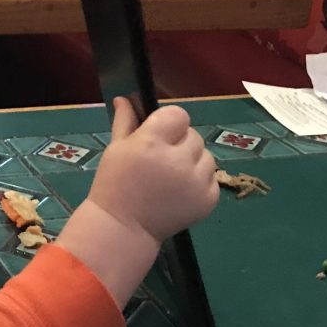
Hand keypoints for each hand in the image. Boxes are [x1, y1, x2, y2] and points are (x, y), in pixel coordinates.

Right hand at [87, 98, 218, 243]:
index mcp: (151, 144)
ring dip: (193, 163)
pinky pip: (212, 178)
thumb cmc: (115, 185)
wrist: (123, 228)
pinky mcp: (208, 199)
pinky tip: (180, 192)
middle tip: (161, 162)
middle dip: (180, 144)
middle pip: (193, 135)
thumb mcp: (115, 150)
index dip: (169, 124)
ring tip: (172, 178)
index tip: (159, 136)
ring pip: (206, 156)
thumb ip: (125, 121)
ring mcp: (196, 182)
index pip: (178, 115)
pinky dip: (199, 182)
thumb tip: (125, 98)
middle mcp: (178, 161)